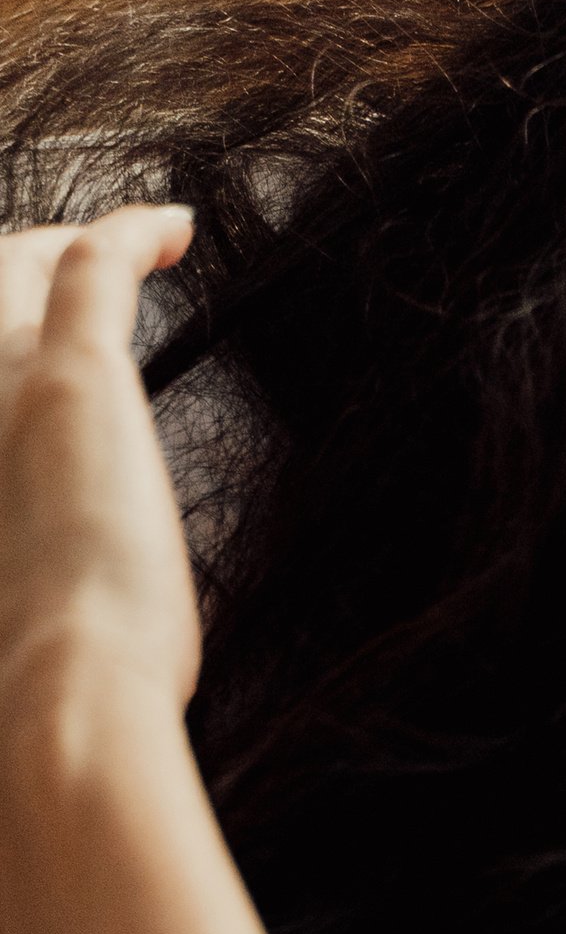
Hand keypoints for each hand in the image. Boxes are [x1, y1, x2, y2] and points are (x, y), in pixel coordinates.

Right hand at [0, 207, 200, 777]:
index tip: (24, 379)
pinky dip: (135, 234)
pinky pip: (96, 264)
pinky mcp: (75, 375)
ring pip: (16, 266)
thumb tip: (38, 665)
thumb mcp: (9, 639)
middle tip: (54, 265)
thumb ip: (22, 605)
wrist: (53, 705)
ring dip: (62, 251)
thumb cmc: (36, 697)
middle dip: (6, 275)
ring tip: (112, 246)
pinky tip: (180, 228)